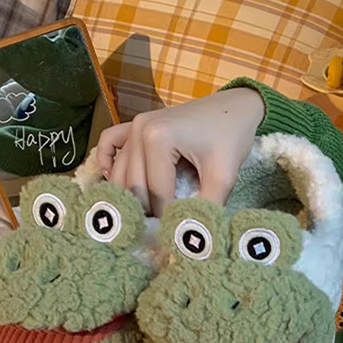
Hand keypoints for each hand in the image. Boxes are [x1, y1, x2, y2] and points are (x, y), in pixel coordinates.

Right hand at [96, 87, 264, 216]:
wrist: (235, 107)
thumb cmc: (231, 136)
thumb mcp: (223, 175)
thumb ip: (206, 206)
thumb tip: (192, 235)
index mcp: (158, 139)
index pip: (156, 192)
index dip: (168, 216)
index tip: (178, 232)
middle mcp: (139, 131)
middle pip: (135, 185)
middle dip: (149, 210)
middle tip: (162, 229)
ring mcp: (134, 125)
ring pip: (120, 173)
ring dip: (130, 195)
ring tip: (147, 216)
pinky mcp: (134, 124)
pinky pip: (109, 144)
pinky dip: (107, 163)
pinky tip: (114, 180)